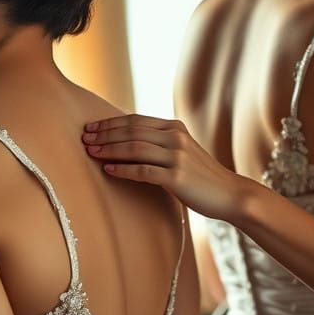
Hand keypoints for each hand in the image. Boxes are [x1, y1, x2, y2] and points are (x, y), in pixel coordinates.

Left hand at [82, 114, 252, 221]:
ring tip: (90, 151)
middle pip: (131, 131)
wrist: (229, 194)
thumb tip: (127, 141)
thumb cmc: (201, 176)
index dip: (110, 123)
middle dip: (104, 133)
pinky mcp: (176, 177)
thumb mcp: (182, 152)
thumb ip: (161, 143)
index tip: (91, 127)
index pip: (135, 120)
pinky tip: (107, 169)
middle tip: (84, 138)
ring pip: (134, 148)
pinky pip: (143, 171)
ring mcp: (177, 157)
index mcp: (175, 127)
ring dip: (109, 149)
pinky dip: (123, 169)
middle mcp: (175, 137)